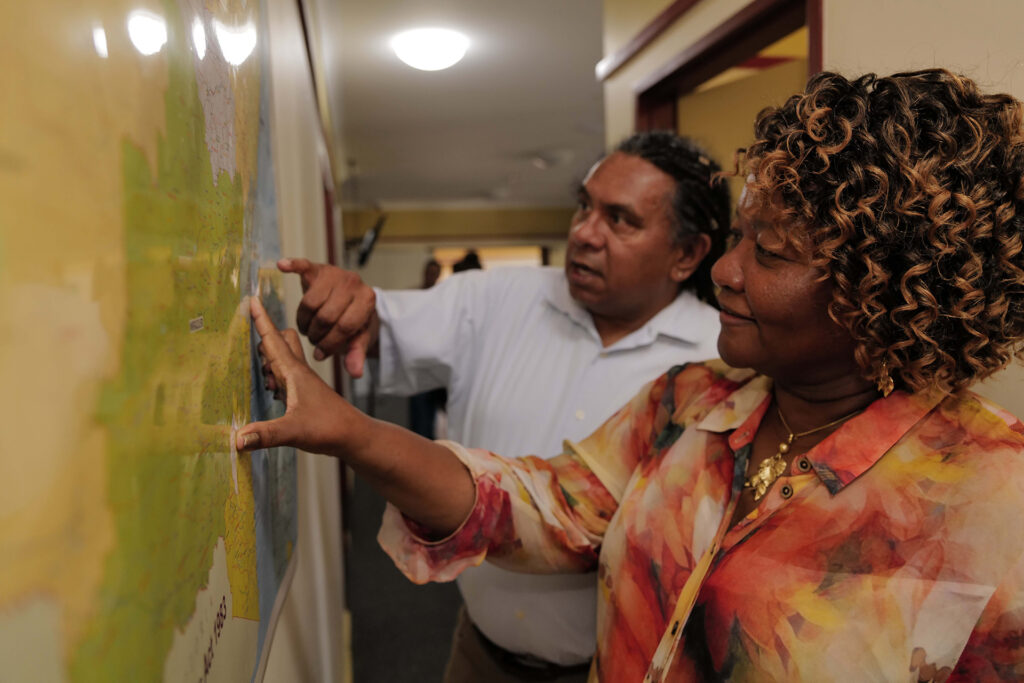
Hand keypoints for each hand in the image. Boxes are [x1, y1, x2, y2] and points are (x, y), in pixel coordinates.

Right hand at [236, 297, 359, 453]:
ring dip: (267, 362)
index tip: (250, 299)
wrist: (354, 436)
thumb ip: (265, 435)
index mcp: (294, 372)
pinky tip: (273, 394)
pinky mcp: (304, 392)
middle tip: (255, 358)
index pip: (273, 339)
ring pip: (281, 357)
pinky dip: (274, 377)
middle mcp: (298, 372)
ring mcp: (302, 381)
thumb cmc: (329, 428)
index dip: (261, 320)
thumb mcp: (294, 431)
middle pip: (279, 341)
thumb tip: (237, 439)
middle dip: (264, 340)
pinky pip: (284, 374)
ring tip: (268, 386)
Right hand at [278, 258, 378, 376]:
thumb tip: (356, 372)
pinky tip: (282, 265)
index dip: (331, 343)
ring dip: (304, 320)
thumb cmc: (356, 319)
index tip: (321, 353)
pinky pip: (303, 265)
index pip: (345, 326)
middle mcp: (352, 283)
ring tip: (307, 328)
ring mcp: (335, 274)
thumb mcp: (360, 337)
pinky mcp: (318, 268)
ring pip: (310, 302)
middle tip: (314, 340)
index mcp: (367, 300)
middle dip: (317, 334)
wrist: (354, 297)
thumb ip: (357, 353)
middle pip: (326, 315)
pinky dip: (293, 265)